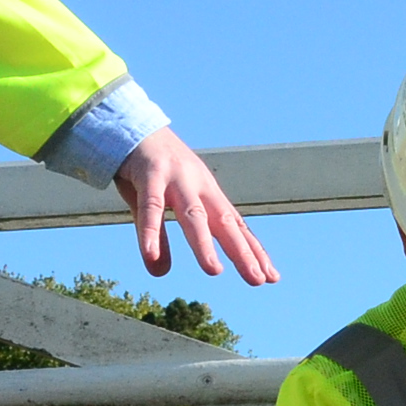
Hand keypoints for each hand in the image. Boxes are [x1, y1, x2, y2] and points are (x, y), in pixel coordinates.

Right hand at [114, 130, 277, 286]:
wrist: (133, 126)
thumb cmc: (152, 170)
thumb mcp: (159, 206)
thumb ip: (161, 240)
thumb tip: (160, 273)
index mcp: (208, 194)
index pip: (235, 227)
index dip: (253, 251)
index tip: (271, 276)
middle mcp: (199, 187)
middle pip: (224, 223)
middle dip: (242, 252)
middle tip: (260, 279)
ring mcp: (176, 180)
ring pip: (192, 216)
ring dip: (203, 244)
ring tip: (214, 270)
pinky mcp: (149, 175)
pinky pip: (150, 207)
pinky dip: (151, 232)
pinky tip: (149, 256)